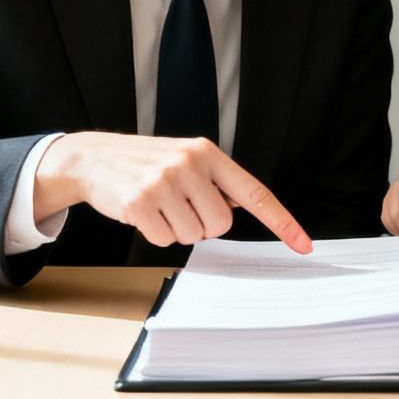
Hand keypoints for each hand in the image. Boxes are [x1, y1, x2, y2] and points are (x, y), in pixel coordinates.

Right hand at [35, 132, 311, 252]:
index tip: (303, 244)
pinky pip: (163, 240)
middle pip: (220, 225)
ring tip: (157, 205)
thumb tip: (237, 210)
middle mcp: (189, 164)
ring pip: (193, 236)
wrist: (94, 157)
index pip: (254, 193)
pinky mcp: (140, 202)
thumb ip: (215, 183)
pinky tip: (142, 212)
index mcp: (207, 153)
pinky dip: (153, 233)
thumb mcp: (186, 159)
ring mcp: (163, 183)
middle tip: (178, 206)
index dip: (281, 221)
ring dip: (176, 229)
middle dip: (202, 224)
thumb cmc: (146, 163)